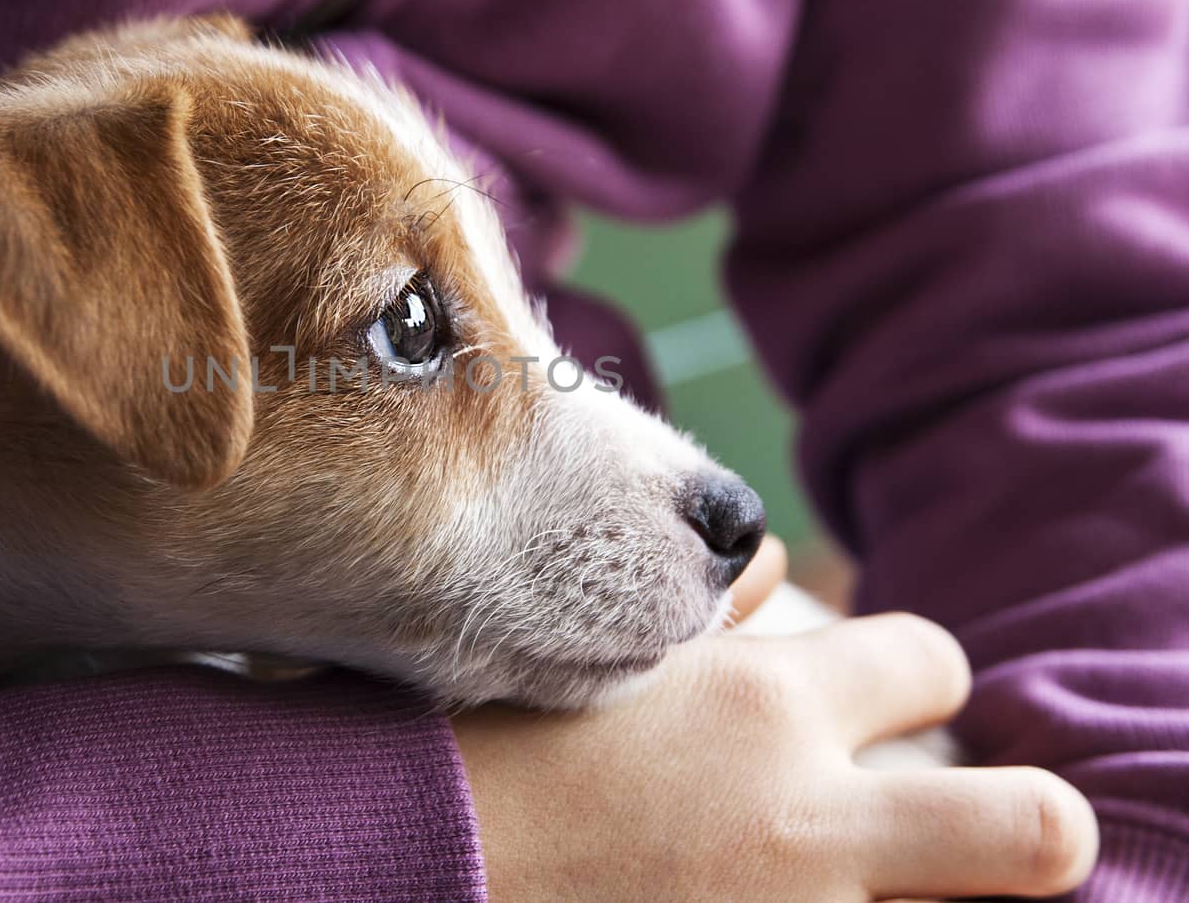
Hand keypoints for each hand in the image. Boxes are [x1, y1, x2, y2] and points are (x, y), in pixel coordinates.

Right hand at [453, 562, 1096, 900]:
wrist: (399, 864)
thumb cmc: (475, 743)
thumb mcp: (591, 654)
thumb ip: (700, 611)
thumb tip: (765, 564)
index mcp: (764, 711)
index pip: (931, 660)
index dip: (920, 674)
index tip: (886, 696)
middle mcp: (810, 833)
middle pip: (1033, 829)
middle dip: (1028, 823)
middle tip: (959, 828)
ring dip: (903, 893)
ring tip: (812, 871)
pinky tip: (733, 896)